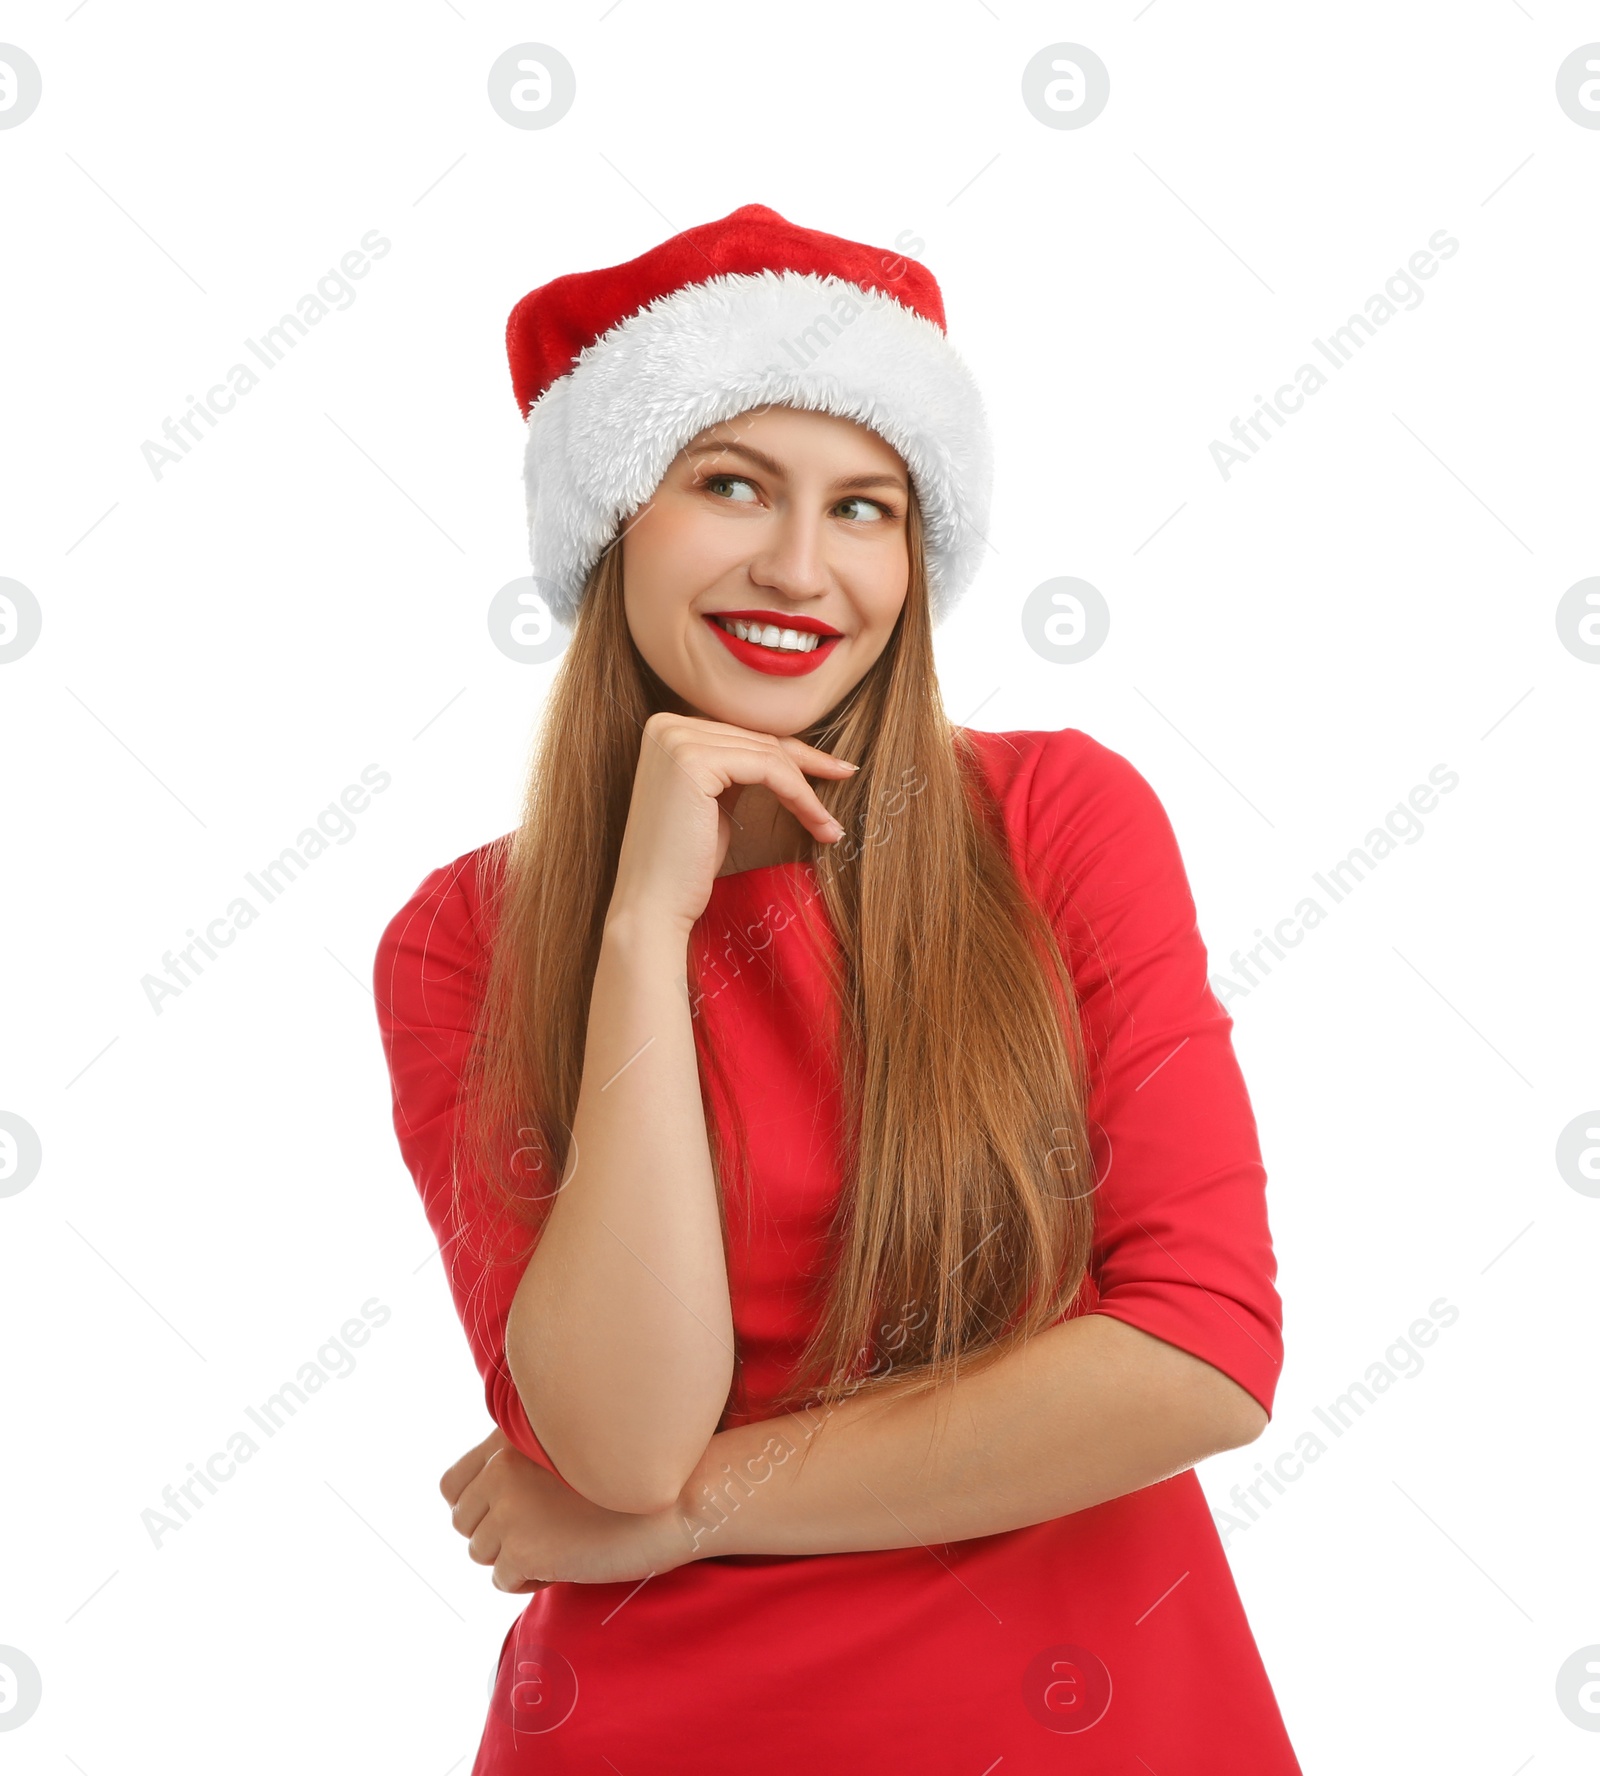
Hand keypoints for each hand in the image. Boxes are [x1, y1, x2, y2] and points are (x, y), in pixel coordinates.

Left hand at [440, 1428, 696, 1592]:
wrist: (676, 1500)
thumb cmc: (631, 1480)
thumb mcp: (570, 1452)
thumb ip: (524, 1464)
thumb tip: (486, 1506)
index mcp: (509, 1439)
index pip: (452, 1485)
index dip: (474, 1508)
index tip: (507, 1517)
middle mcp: (500, 1468)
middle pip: (464, 1524)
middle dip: (498, 1536)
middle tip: (547, 1534)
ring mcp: (508, 1508)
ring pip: (481, 1553)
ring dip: (516, 1558)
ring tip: (563, 1545)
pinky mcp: (520, 1548)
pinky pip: (503, 1580)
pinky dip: (531, 1580)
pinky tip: (568, 1562)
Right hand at [608, 712, 857, 931]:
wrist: (653, 905)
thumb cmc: (684, 865)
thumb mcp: (713, 803)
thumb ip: (735, 770)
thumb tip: (784, 754)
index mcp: (666, 729)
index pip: (743, 734)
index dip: (791, 753)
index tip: (832, 768)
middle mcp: (667, 726)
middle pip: (757, 739)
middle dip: (806, 765)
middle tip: (846, 778)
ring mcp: (677, 740)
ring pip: (769, 754)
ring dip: (807, 790)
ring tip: (829, 825)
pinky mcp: (695, 761)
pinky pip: (769, 770)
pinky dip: (801, 796)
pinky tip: (818, 823)